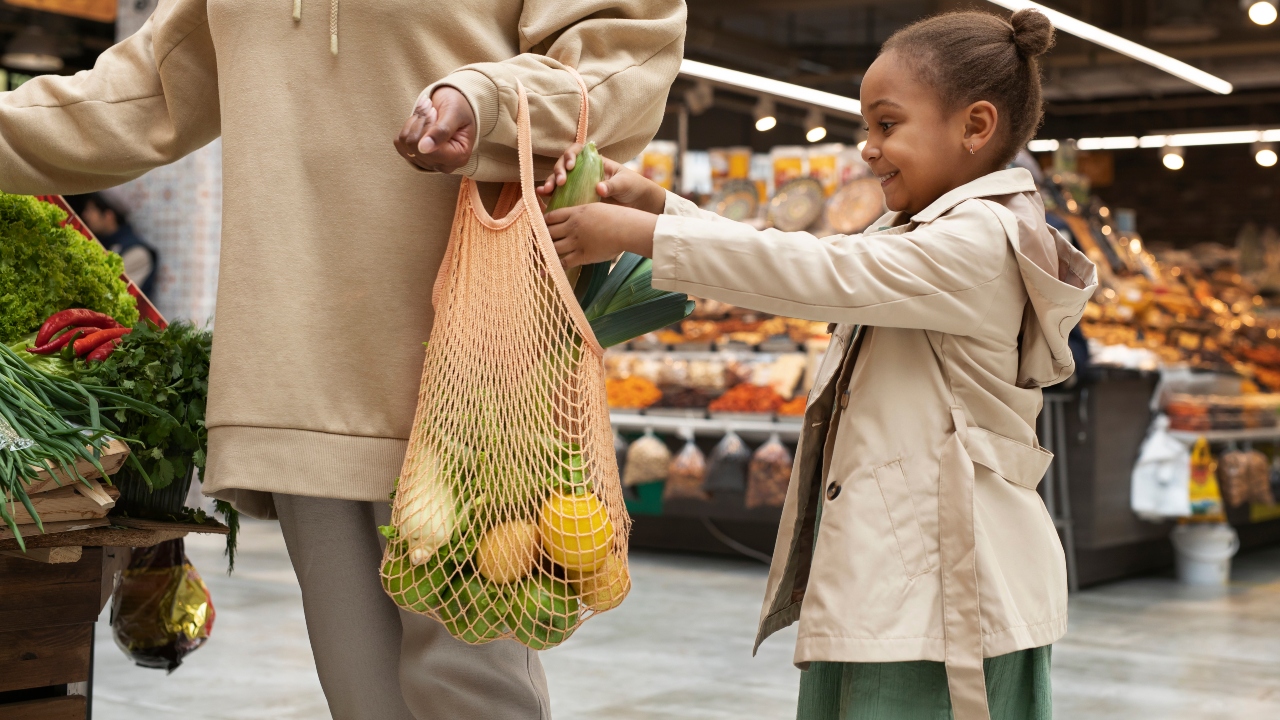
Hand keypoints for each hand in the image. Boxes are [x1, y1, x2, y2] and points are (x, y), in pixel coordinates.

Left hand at [395, 86, 475, 172]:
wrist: (454, 106)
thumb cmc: (459, 107)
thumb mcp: (454, 113)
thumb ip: (442, 130)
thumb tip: (423, 149)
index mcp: (459, 157)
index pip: (429, 150)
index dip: (426, 127)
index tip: (433, 111)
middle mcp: (444, 165)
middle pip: (414, 146)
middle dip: (420, 122)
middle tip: (431, 109)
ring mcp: (429, 163)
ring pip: (405, 143)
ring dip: (414, 122)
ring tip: (427, 113)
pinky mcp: (416, 157)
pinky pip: (399, 143)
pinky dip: (408, 127)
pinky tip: (420, 121)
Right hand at [536, 144, 665, 214]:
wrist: (639, 205)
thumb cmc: (634, 187)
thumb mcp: (625, 183)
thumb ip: (613, 185)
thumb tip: (599, 189)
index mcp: (595, 162)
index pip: (577, 152)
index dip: (570, 156)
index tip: (570, 166)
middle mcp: (584, 172)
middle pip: (564, 166)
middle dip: (558, 171)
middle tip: (559, 182)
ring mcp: (579, 186)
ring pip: (559, 180)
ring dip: (551, 183)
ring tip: (546, 191)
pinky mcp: (577, 200)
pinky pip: (561, 196)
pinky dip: (551, 196)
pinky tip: (543, 198)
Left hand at [545, 203, 656, 267]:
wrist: (627, 228)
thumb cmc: (617, 217)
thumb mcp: (596, 208)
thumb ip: (583, 213)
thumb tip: (576, 215)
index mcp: (575, 213)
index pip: (550, 217)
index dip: (541, 222)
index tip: (537, 227)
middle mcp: (572, 226)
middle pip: (547, 231)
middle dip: (538, 237)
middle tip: (530, 243)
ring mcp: (576, 241)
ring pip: (552, 246)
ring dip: (543, 251)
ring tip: (535, 256)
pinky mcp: (583, 255)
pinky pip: (563, 262)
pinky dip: (552, 266)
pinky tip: (545, 270)